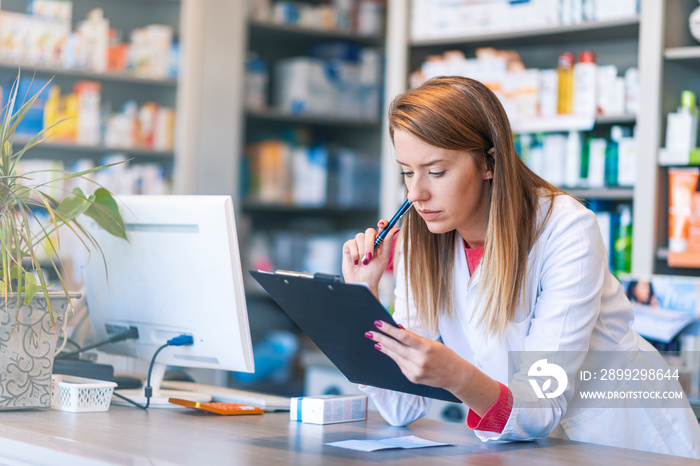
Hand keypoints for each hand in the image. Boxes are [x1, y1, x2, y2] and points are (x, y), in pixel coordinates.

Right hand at [341, 220, 398, 297]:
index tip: (382, 224)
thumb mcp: (383, 257)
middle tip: (369, 256)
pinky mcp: (348, 247)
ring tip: (364, 262)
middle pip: (369, 231)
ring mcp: (358, 243)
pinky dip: (354, 254)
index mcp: (379, 241)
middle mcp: (368, 240)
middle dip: (369, 243)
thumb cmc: (374, 272)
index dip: (382, 223)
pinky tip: (356, 261)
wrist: (362, 282)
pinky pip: (351, 243)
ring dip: (362, 251)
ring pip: (359, 237)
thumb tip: (395, 228)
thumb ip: (387, 242)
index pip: (381, 227)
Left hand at [365, 320, 500, 415]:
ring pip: (395, 357)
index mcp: (425, 348)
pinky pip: (400, 365)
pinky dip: (395, 357)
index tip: (378, 323)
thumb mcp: (432, 343)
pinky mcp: (413, 378)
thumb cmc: (445, 356)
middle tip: (369, 332)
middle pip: (395, 347)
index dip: (389, 329)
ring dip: (384, 348)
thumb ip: (414, 338)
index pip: (403, 336)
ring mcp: (415, 371)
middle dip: (380, 338)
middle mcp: (419, 361)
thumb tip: (397, 329)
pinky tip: (389, 351)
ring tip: (375, 341)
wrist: (455, 376)